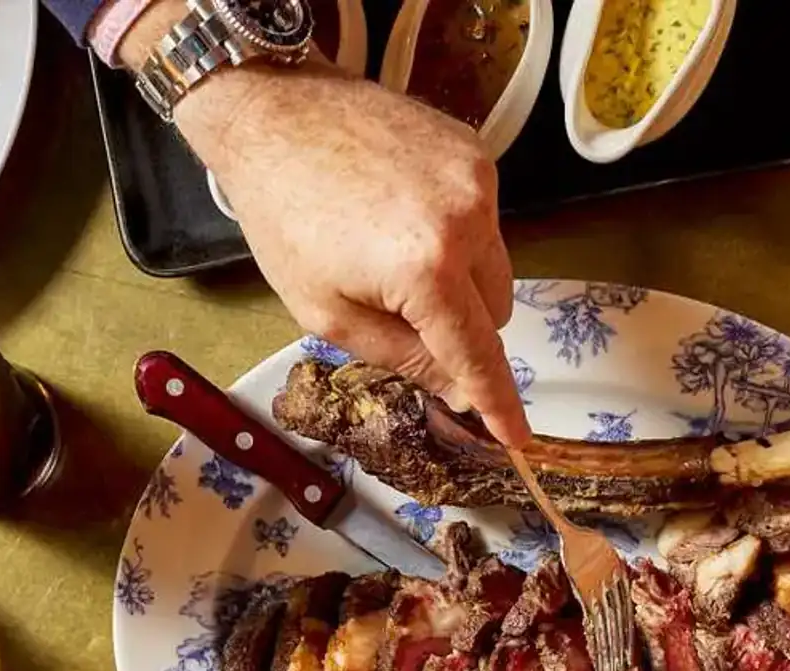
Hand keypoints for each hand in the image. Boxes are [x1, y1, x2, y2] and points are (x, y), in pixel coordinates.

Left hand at [178, 64, 529, 446]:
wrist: (273, 114)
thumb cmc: (285, 217)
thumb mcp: (328, 313)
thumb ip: (403, 357)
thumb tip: (457, 391)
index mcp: (426, 268)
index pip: (478, 352)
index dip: (497, 401)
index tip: (516, 437)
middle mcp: (468, 219)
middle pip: (496, 311)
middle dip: (460, 327)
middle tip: (401, 313)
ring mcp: (477, 179)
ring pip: (495, 266)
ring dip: (460, 280)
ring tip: (394, 253)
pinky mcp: (475, 151)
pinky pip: (485, 220)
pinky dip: (457, 235)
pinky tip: (403, 217)